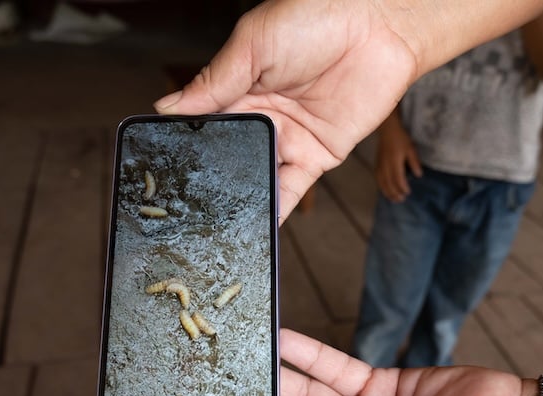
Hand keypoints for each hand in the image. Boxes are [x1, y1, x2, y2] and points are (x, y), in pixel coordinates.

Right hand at [153, 0, 418, 222]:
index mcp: (239, 88)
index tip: (164, 167)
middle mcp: (262, 116)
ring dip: (240, 199)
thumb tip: (167, 107)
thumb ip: (213, 81)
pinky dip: (274, 210)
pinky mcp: (318, 155)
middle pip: (229, 155)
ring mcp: (289, 138)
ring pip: (257, 177)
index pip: (205, 123)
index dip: (186, 144)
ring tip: (214, 223)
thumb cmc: (315, 16)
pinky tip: (254, 228)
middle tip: (184, 202)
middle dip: (210, 177)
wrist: (378, 25)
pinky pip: (292, 189)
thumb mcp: (252, 45)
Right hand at [376, 111, 421, 202]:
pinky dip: (381, 186)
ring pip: (382, 182)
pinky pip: (378, 178)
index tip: (408, 192)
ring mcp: (380, 165)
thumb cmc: (400, 138)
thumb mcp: (411, 148)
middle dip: (395, 192)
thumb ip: (414, 162)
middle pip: (389, 183)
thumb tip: (419, 175)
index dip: (403, 187)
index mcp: (394, 160)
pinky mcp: (377, 164)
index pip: (398, 178)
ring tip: (394, 199)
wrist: (387, 130)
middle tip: (401, 200)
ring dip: (388, 192)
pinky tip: (385, 191)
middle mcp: (385, 164)